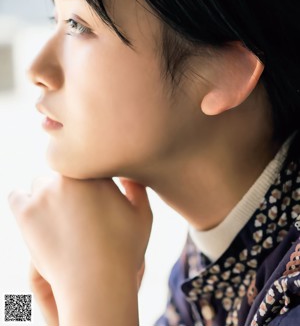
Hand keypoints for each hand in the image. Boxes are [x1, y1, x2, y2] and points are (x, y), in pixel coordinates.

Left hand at [9, 175, 151, 324]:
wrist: (97, 282)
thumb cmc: (123, 251)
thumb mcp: (142, 216)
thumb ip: (136, 187)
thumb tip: (124, 174)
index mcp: (97, 172)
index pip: (85, 164)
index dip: (88, 182)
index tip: (90, 201)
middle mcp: (70, 176)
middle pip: (62, 172)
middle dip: (67, 187)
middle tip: (74, 212)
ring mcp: (45, 193)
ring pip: (40, 183)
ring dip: (46, 195)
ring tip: (56, 219)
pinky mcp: (26, 212)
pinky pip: (16, 196)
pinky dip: (23, 203)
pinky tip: (34, 216)